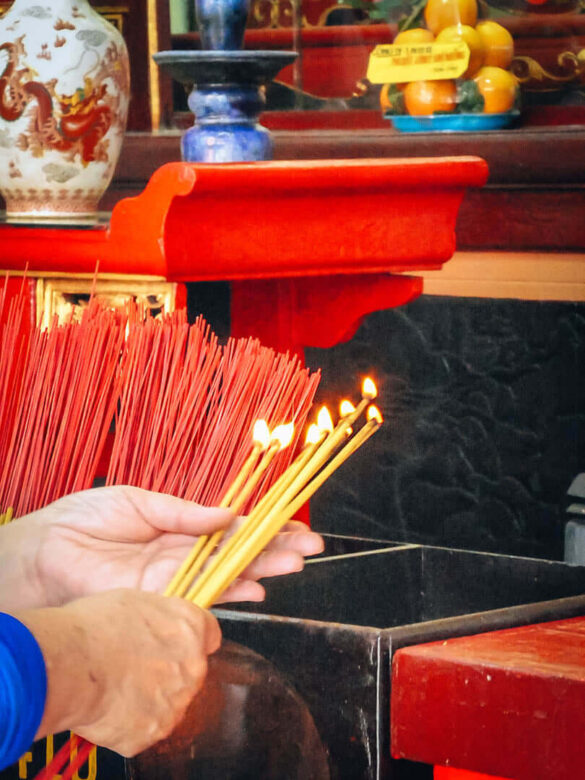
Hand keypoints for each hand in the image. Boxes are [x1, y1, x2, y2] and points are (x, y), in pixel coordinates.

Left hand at [0, 486, 323, 609]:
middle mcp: (183, 556)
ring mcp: (175, 579)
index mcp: (179, 529)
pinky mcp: (161, 597)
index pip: (230, 529)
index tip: (294, 522)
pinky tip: (258, 589)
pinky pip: (203, 596)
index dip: (263, 526)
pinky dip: (232, 593)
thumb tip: (227, 514)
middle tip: (312, 545)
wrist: (44, 551)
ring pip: (229, 574)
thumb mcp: (142, 502)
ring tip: (296, 562)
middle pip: (238, 553)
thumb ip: (185, 513)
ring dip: (264, 569)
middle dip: (276, 548)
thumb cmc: (84, 520)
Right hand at [14, 589, 220, 755]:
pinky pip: (144, 727)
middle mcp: (193, 666)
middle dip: (166, 670)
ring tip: (115, 685)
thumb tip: (159, 626)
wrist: (69, 666)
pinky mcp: (153, 732)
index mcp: (191, 628)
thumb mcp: (135, 601)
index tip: (175, 641)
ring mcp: (175, 703)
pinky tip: (108, 705)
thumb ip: (161, 618)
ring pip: (168, 702)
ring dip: (149, 697)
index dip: (189, 638)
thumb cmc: (93, 628)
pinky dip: (129, 721)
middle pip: (189, 671)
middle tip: (133, 665)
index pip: (209, 635)